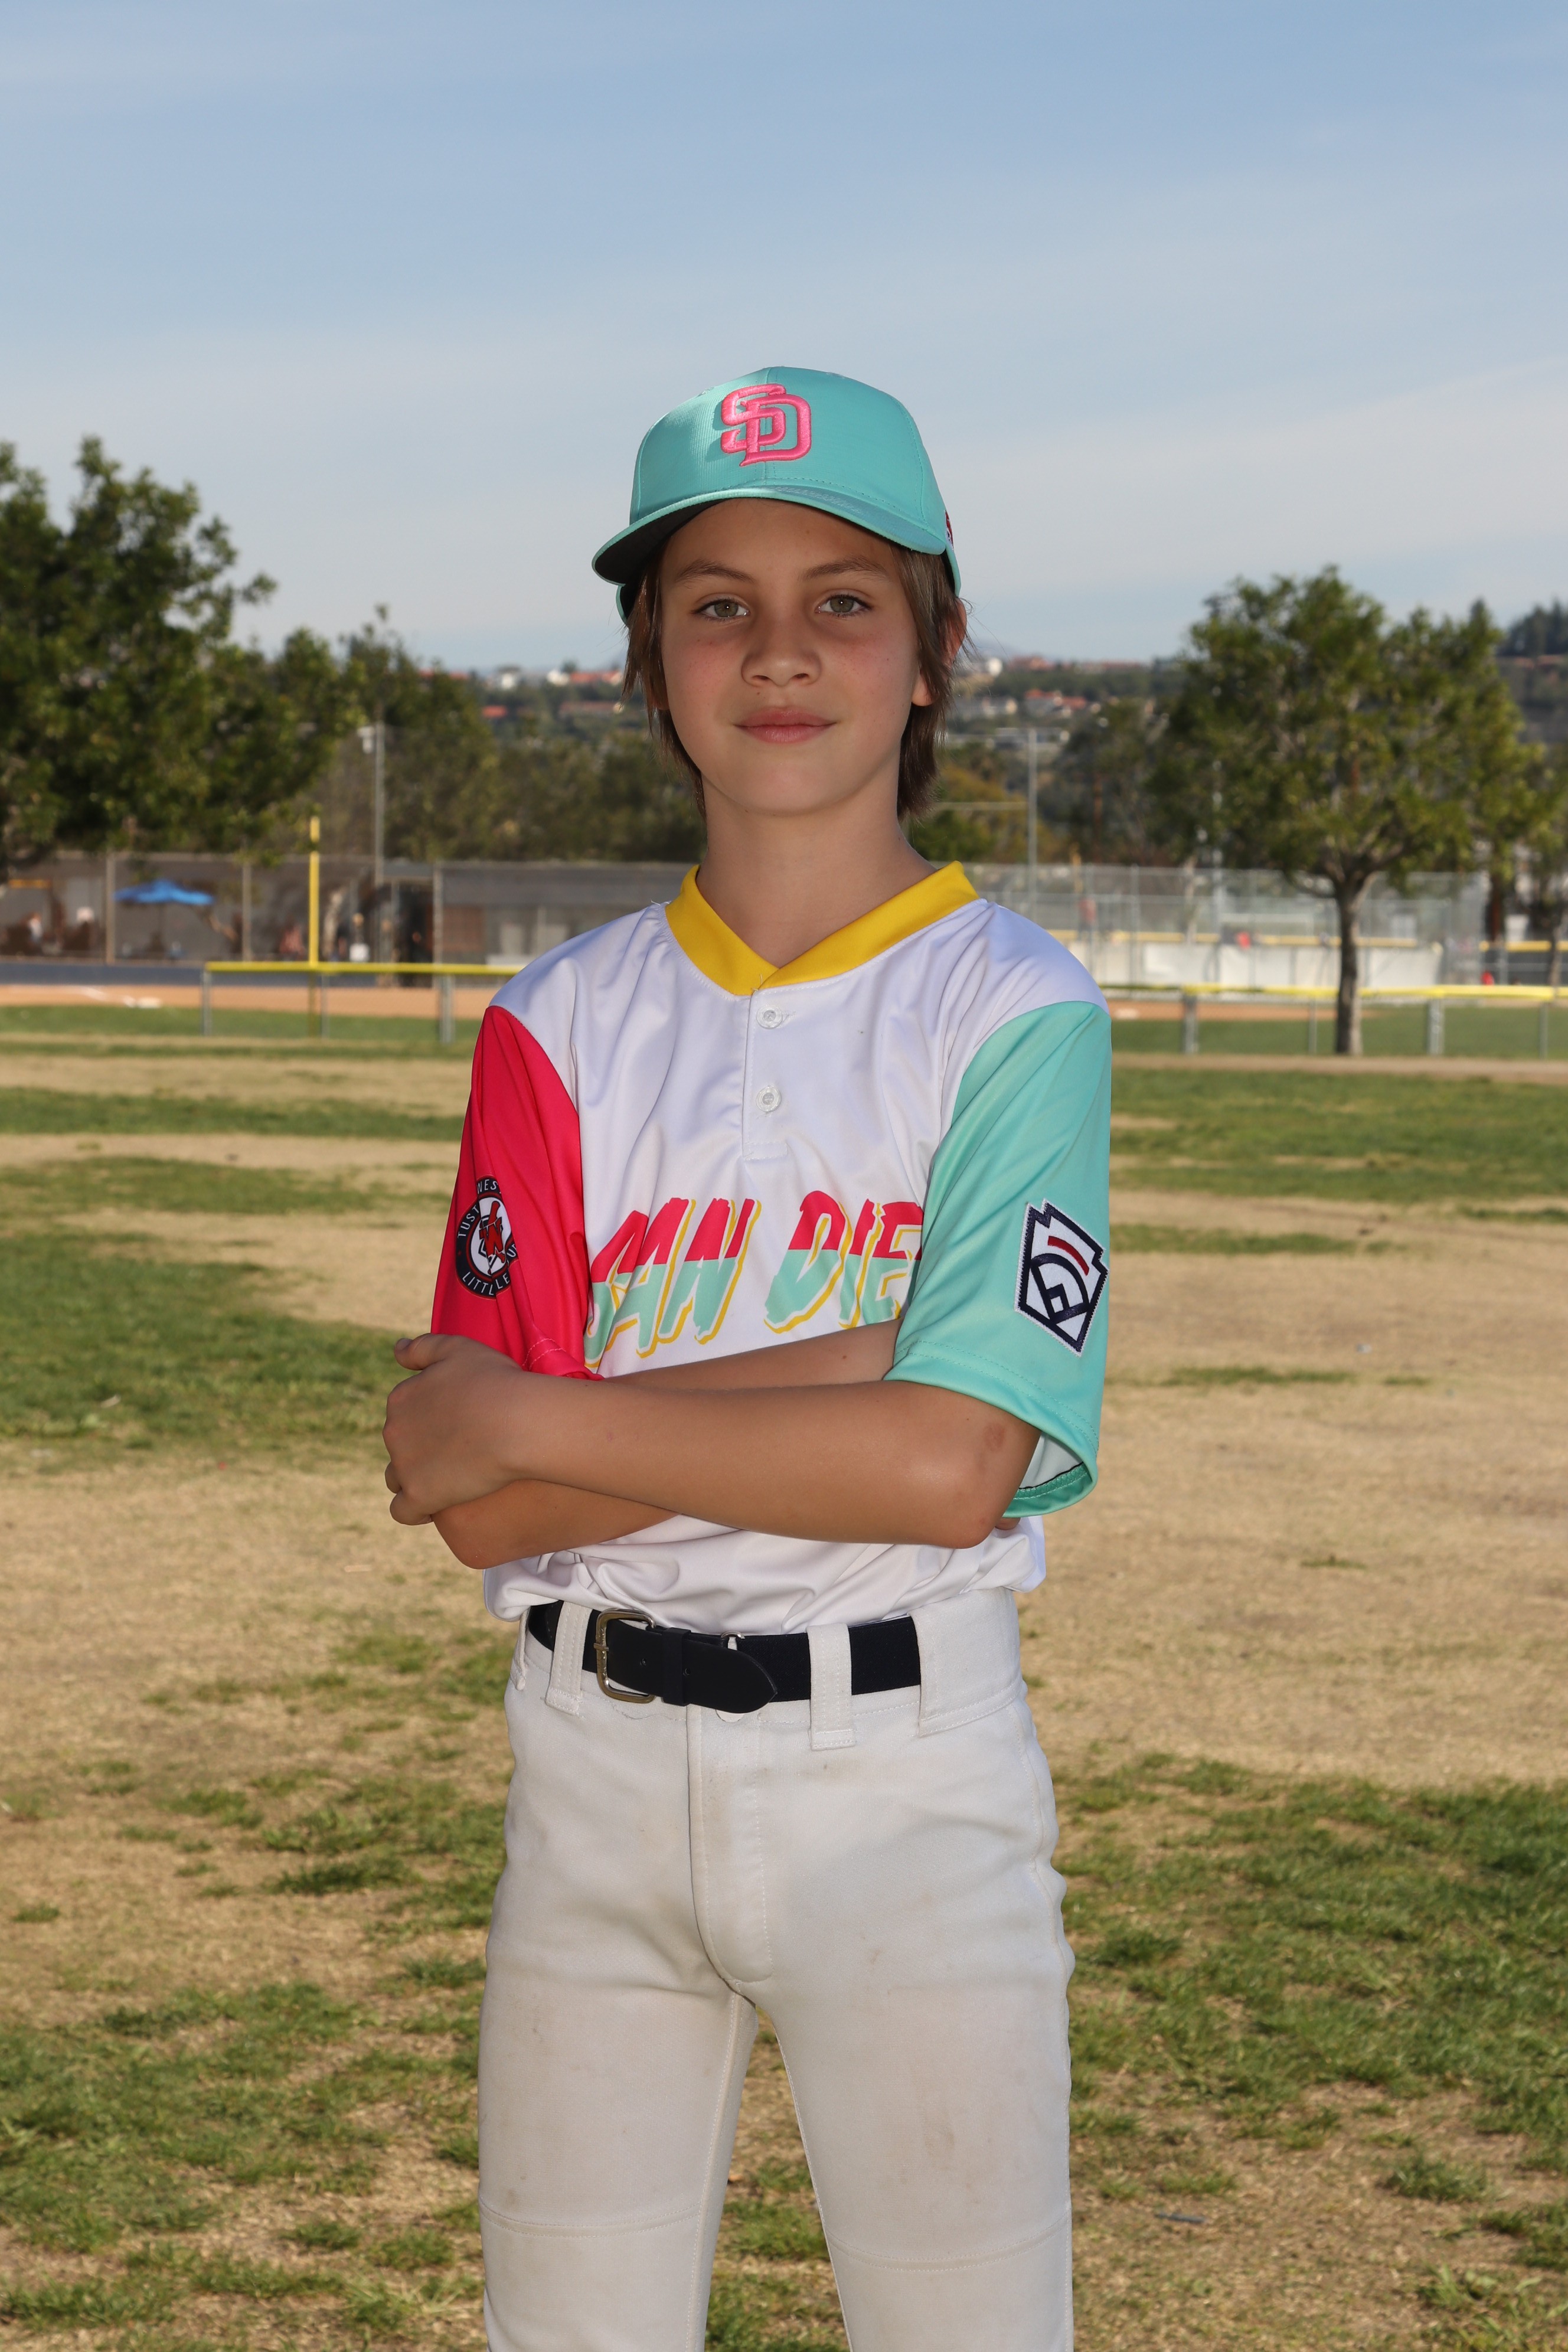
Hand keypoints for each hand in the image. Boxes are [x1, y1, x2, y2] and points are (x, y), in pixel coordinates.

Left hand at [383, 1333, 532, 1524]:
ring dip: (415, 1480)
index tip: (457, 1427)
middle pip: (400, 1446)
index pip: (404, 1415)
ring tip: (448, 1481)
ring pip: (397, 1479)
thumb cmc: (496, 1382)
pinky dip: (416, 1511)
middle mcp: (394, 1431)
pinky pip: (403, 1512)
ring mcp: (404, 1466)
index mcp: (402, 1397)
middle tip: (461, 1452)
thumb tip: (396, 1350)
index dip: (429, 1422)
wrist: (517, 1422)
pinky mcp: (420, 1497)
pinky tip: (438, 1508)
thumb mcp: (459, 1348)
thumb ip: (423, 1347)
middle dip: (422, 1451)